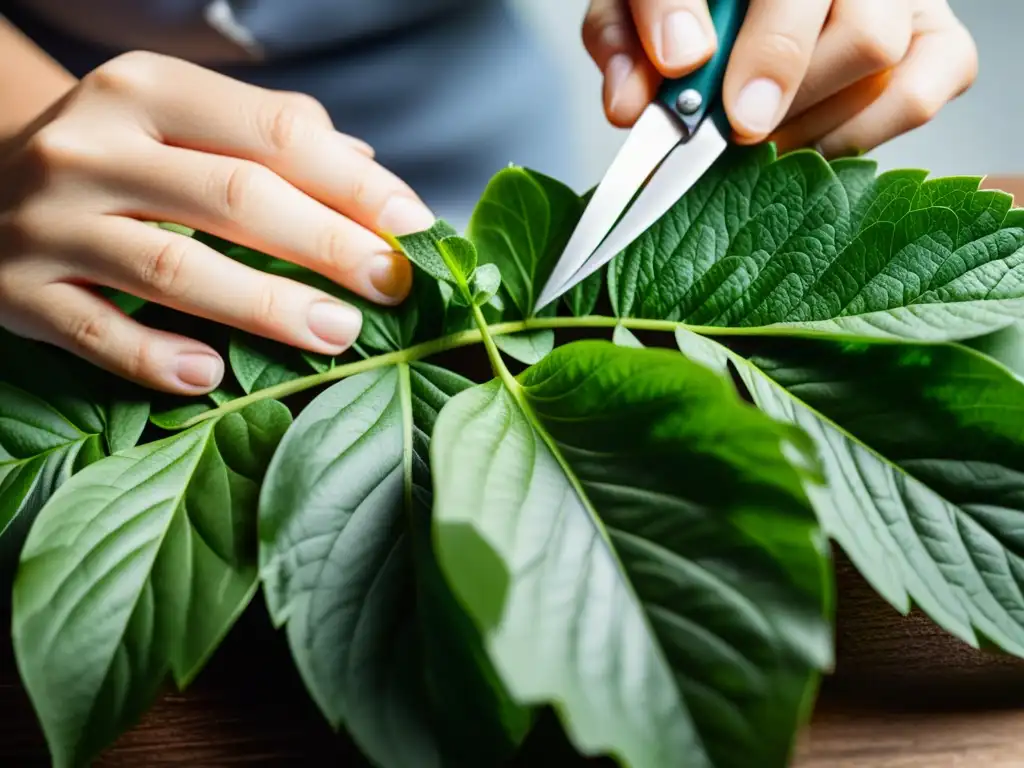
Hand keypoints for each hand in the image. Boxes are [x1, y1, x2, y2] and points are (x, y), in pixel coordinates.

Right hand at [0, 52, 434, 393]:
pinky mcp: (18, 293)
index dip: (356, 187)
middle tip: (392, 286)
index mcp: (149, 92)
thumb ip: (274, 136)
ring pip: (173, 269)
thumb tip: (372, 173)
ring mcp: (49, 222)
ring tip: (338, 333)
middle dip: (329, 246)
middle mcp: (94, 148)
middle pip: (236, 198)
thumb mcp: (183, 120)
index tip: (415, 229)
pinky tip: (212, 378)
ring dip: (266, 308)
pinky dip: (158, 359)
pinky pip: (97, 334)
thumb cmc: (120, 159)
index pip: (277, 134)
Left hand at [583, 0, 976, 155]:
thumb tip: (629, 107)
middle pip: (858, 31)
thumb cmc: (691, 7)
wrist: (738, 9)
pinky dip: (855, 135)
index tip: (719, 98)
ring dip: (808, 118)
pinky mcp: (936, 45)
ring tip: (759, 133)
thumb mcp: (639, 7)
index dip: (769, 51)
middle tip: (735, 130)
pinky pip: (916, 97)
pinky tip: (804, 140)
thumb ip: (626, 40)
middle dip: (783, 87)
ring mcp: (904, 0)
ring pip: (881, 55)